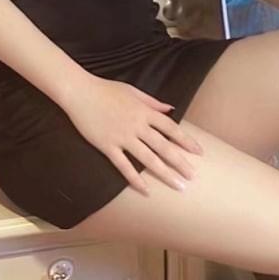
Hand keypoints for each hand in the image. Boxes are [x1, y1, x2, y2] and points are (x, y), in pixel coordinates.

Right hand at [64, 74, 202, 195]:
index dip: (186, 140)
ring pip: (148, 159)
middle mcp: (137, 126)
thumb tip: (171, 109)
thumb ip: (153, 102)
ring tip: (178, 185)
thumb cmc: (105, 89)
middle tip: (192, 176)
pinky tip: (146, 190)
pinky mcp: (107, 146)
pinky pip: (123, 166)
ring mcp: (122, 137)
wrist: (80, 92)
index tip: (198, 152)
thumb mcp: (133, 91)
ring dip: (165, 173)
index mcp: (144, 111)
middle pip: (163, 146)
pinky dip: (135, 179)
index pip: (171, 128)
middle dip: (180, 162)